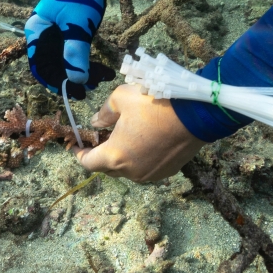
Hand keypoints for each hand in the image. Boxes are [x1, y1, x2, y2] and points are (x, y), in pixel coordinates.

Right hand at [25, 0, 114, 99]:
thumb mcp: (77, 24)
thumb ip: (75, 52)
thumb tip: (77, 80)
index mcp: (36, 34)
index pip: (41, 67)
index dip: (55, 82)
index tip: (74, 92)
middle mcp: (43, 38)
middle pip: (54, 67)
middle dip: (73, 79)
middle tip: (92, 88)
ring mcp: (56, 37)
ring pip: (66, 63)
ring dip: (83, 73)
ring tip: (102, 78)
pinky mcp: (68, 35)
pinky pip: (75, 55)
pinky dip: (87, 63)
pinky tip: (101, 69)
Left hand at [75, 84, 206, 182]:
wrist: (196, 114)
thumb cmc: (154, 103)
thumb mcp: (121, 98)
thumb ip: (104, 113)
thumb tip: (96, 122)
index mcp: (115, 156)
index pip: (88, 163)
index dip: (79, 153)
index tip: (76, 145)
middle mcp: (131, 172)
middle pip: (108, 168)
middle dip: (101, 154)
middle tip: (101, 137)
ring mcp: (151, 174)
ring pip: (129, 169)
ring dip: (122, 157)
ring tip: (124, 138)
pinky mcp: (168, 171)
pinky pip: (146, 168)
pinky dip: (140, 158)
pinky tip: (144, 142)